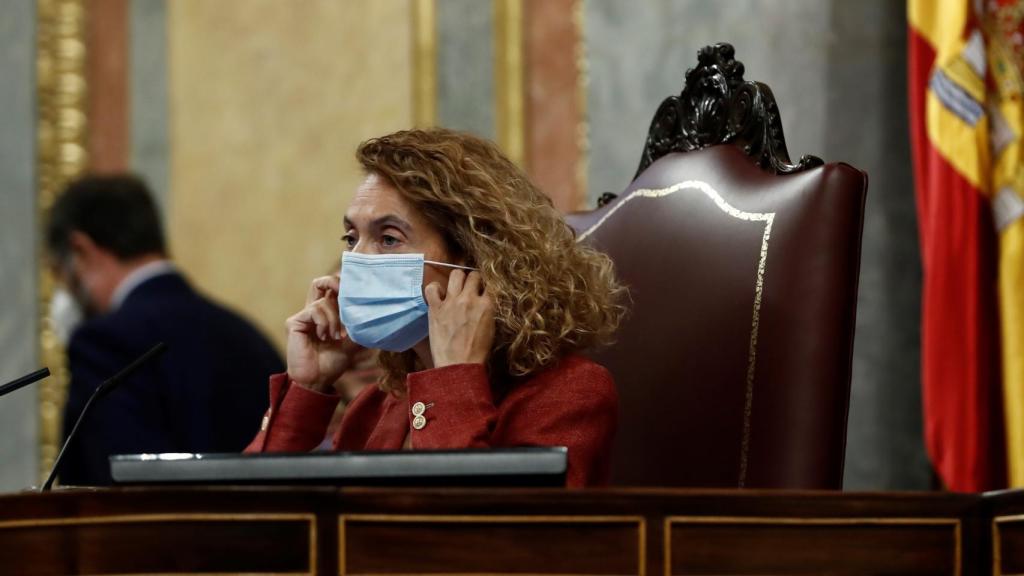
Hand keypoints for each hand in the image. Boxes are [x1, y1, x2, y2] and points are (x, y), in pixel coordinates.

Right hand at [286, 275, 364, 392]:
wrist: (317, 380)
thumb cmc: (332, 363)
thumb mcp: (353, 343)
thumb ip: (359, 327)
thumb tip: (377, 315)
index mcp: (326, 315)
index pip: (332, 290)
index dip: (343, 286)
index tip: (357, 292)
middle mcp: (313, 312)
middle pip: (320, 283)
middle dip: (334, 283)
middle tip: (346, 295)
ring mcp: (303, 316)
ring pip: (323, 301)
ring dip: (334, 319)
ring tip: (336, 336)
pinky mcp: (294, 322)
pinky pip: (314, 310)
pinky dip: (324, 323)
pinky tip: (324, 337)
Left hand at [424, 270, 494, 367]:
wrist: (458, 366)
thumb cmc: (477, 352)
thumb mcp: (492, 329)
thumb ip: (489, 311)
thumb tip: (486, 301)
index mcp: (487, 305)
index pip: (490, 283)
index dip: (487, 286)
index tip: (484, 290)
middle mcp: (469, 299)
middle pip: (473, 275)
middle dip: (474, 280)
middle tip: (471, 288)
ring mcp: (451, 302)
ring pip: (456, 274)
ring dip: (458, 279)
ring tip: (457, 288)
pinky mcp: (435, 308)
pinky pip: (432, 288)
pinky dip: (435, 289)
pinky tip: (439, 295)